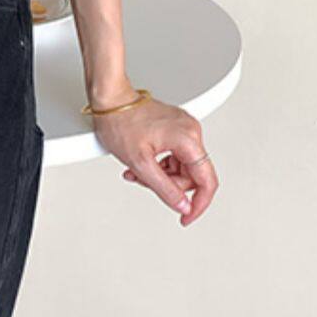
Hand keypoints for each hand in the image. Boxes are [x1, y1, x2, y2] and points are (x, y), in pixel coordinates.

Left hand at [91, 91, 218, 227]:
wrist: (110, 99)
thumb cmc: (120, 123)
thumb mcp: (141, 163)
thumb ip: (165, 189)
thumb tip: (183, 206)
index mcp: (188, 139)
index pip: (206, 181)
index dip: (198, 204)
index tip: (187, 216)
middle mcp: (191, 131)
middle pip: (192, 175)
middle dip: (169, 185)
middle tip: (145, 182)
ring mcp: (184, 128)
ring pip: (181, 167)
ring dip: (161, 176)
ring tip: (138, 172)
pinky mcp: (175, 128)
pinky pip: (175, 155)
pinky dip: (160, 164)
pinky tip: (143, 164)